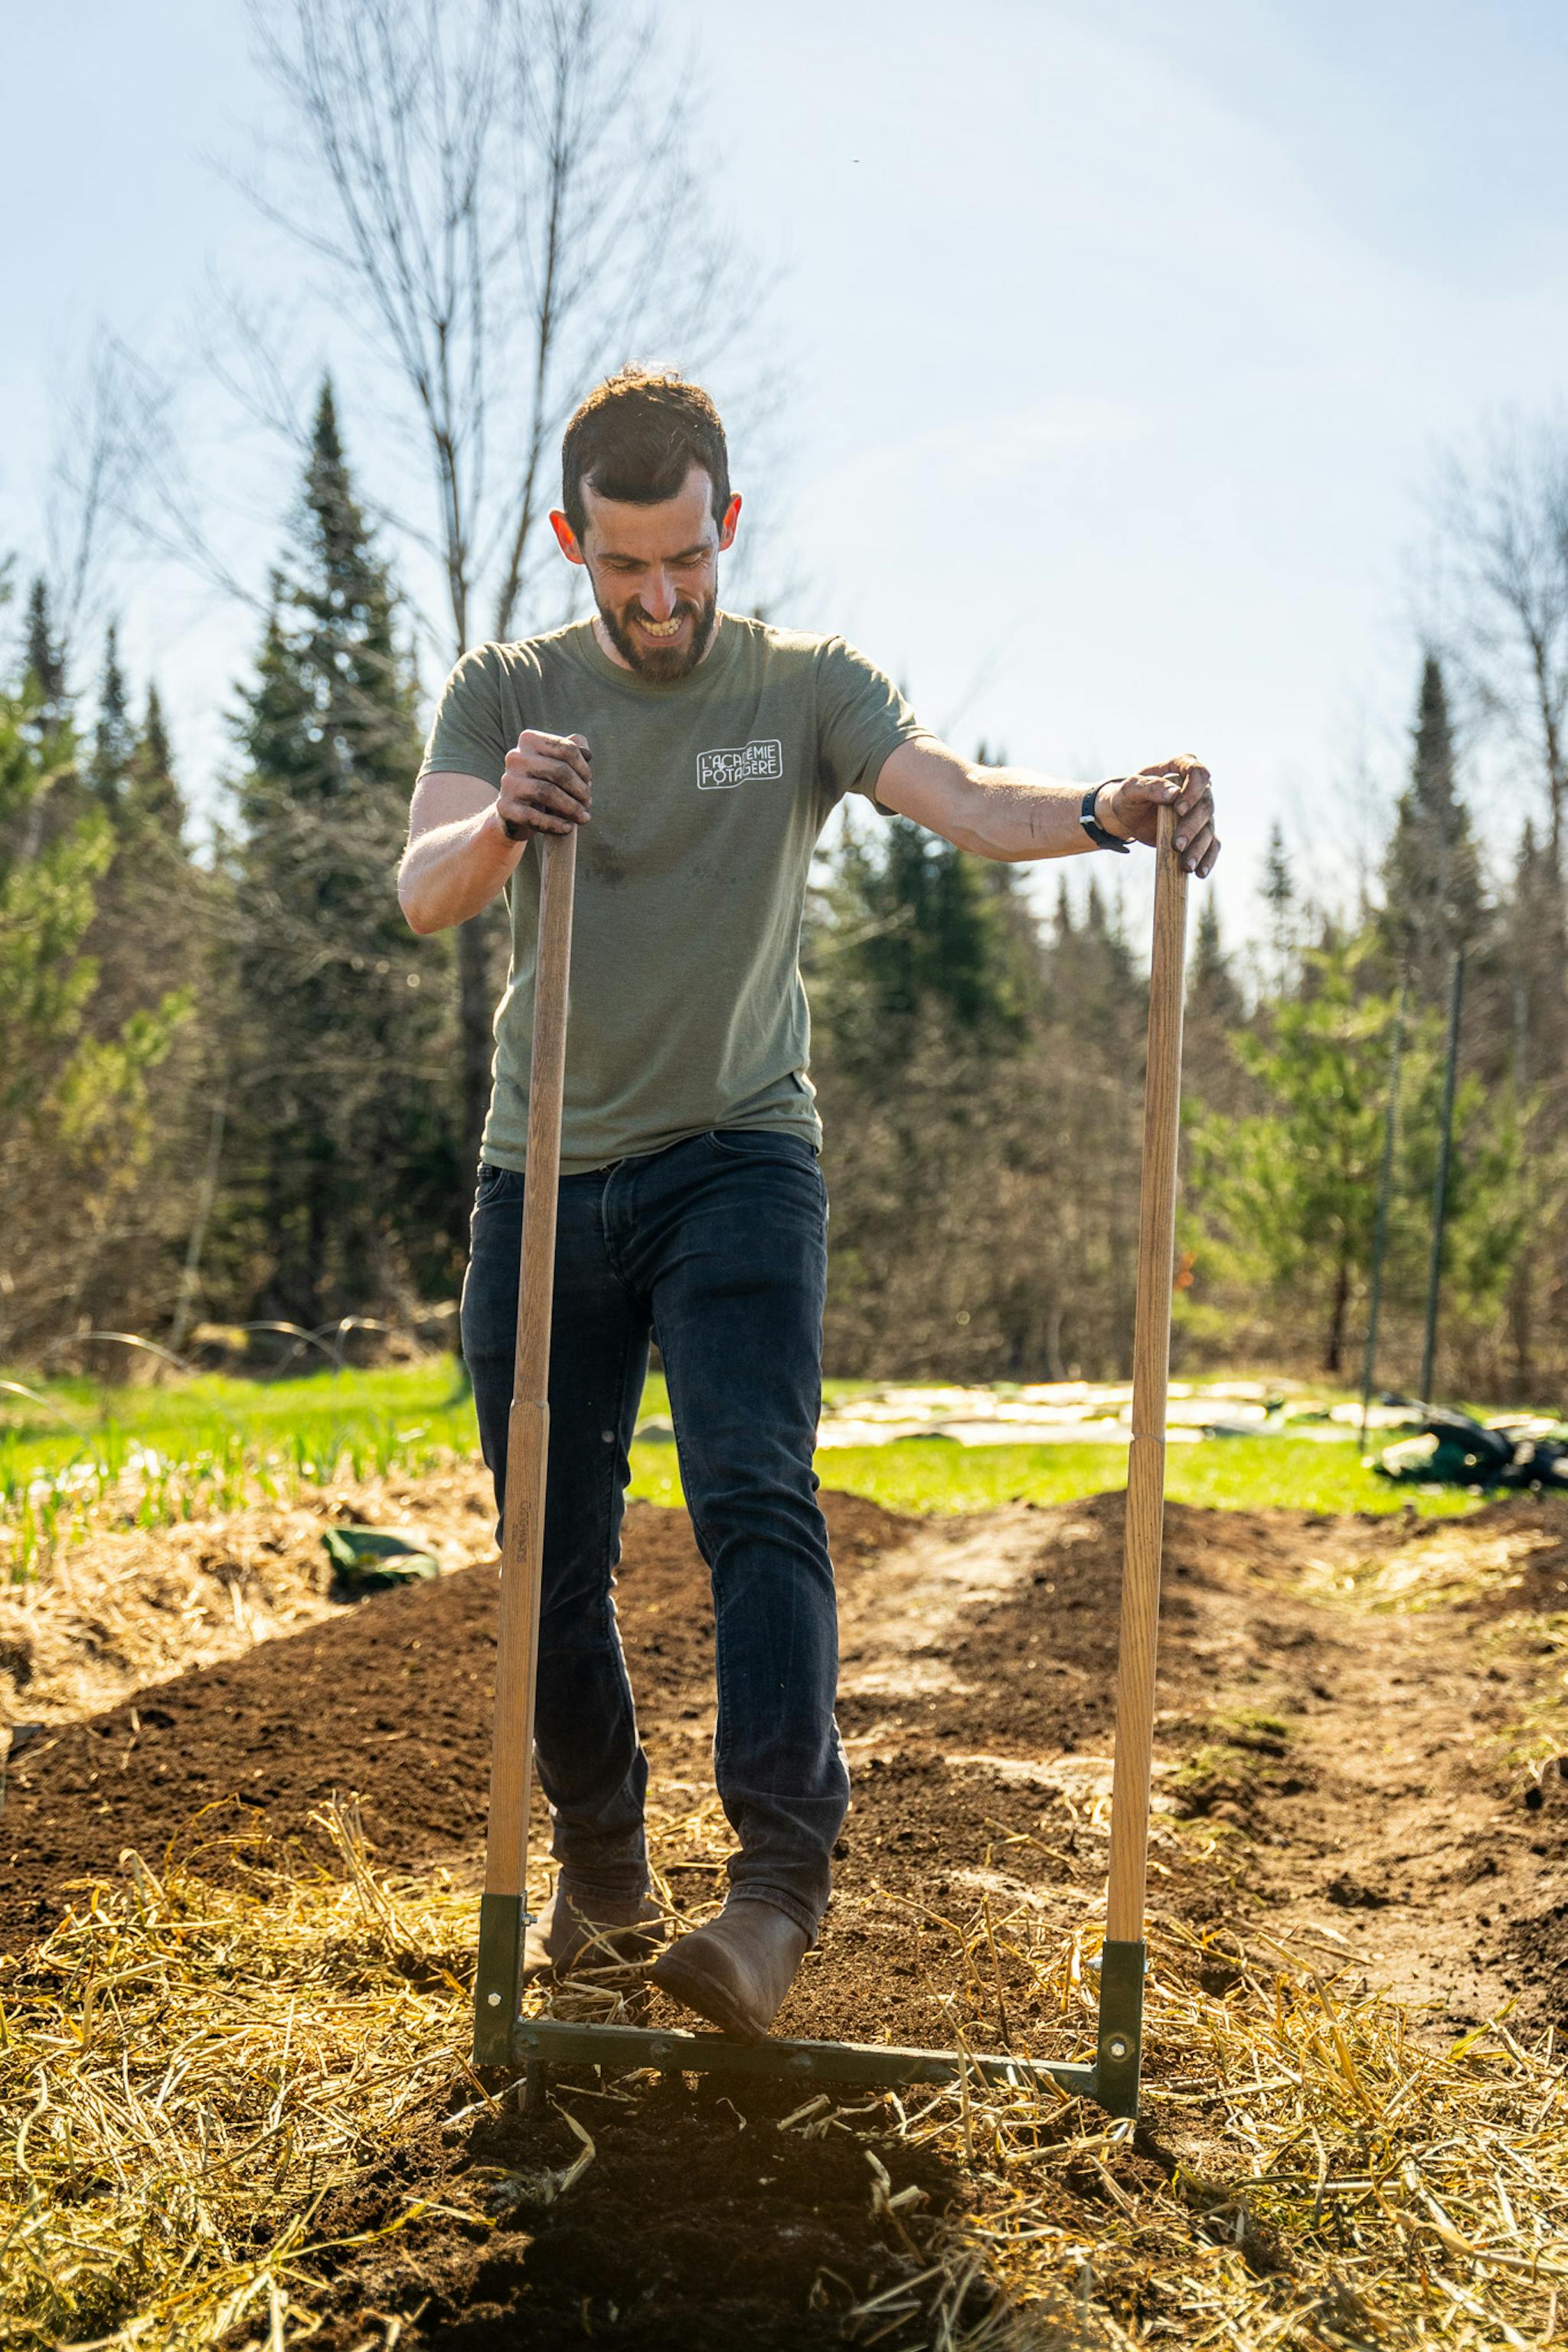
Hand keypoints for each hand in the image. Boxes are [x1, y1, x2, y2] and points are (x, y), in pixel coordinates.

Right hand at [495, 730, 591, 841]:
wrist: (516, 810)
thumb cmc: (543, 782)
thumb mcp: (557, 764)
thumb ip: (573, 753)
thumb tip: (587, 753)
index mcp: (530, 740)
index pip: (567, 749)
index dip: (584, 769)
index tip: (588, 783)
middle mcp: (516, 757)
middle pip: (559, 771)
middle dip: (580, 789)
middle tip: (588, 802)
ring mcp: (508, 781)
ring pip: (547, 792)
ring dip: (571, 808)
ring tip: (583, 817)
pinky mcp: (504, 806)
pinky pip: (533, 816)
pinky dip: (555, 824)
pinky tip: (568, 828)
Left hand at [1100, 755, 1218, 876]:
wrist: (1126, 815)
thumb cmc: (1128, 796)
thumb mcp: (1132, 788)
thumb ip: (1151, 787)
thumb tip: (1173, 794)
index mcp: (1182, 767)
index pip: (1199, 773)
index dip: (1193, 791)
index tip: (1179, 808)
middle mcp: (1198, 788)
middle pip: (1206, 805)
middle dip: (1192, 827)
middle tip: (1177, 844)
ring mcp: (1201, 811)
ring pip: (1209, 828)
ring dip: (1199, 848)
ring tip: (1187, 866)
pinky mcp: (1200, 831)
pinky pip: (1211, 845)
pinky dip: (1208, 858)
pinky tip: (1200, 872)